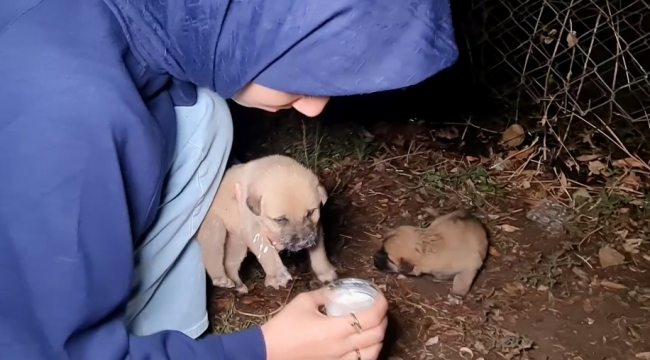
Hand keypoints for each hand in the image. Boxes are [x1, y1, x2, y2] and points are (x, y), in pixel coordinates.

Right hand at [261, 288, 387, 359]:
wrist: (268, 352)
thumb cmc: (284, 326)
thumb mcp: (304, 302)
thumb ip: (325, 294)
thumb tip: (338, 290)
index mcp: (335, 329)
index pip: (371, 317)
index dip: (381, 305)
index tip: (380, 296)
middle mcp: (342, 347)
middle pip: (377, 335)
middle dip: (383, 320)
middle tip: (379, 309)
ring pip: (373, 353)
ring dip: (379, 338)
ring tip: (374, 326)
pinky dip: (369, 352)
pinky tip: (364, 343)